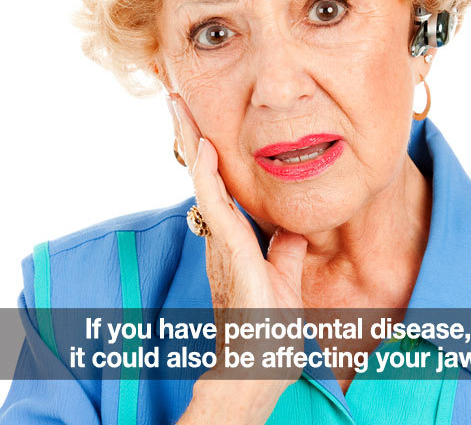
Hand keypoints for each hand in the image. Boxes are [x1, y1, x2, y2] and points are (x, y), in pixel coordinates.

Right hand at [168, 93, 307, 423]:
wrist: (257, 370)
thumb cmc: (265, 329)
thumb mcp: (283, 278)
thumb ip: (285, 250)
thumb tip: (292, 226)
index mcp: (232, 238)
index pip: (218, 186)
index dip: (208, 154)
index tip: (201, 122)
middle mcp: (221, 236)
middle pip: (203, 176)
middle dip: (189, 136)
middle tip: (177, 100)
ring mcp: (222, 243)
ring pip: (203, 182)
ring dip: (190, 143)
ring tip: (179, 106)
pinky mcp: (230, 254)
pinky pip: (216, 206)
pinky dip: (207, 175)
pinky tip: (202, 147)